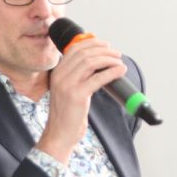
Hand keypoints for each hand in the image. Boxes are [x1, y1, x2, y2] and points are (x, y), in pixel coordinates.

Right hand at [35, 34, 126, 163]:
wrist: (59, 133)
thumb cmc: (67, 114)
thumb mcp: (68, 89)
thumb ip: (78, 76)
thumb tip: (99, 64)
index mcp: (57, 72)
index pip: (75, 48)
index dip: (92, 43)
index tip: (105, 45)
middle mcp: (60, 75)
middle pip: (84, 53)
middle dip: (104, 50)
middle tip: (116, 54)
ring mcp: (67, 85)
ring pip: (91, 62)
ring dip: (109, 59)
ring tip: (119, 62)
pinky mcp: (77, 95)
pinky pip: (98, 78)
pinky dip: (111, 72)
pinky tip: (120, 71)